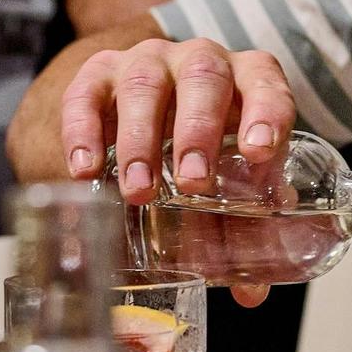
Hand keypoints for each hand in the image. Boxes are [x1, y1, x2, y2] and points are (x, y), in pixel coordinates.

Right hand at [61, 38, 296, 306]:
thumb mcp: (229, 174)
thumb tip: (251, 290)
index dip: (267, 114)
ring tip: (139, 190)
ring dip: (141, 139)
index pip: (267, 85)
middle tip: (193, 183)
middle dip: (198, 131)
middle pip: (205, 78)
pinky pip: (87, 91)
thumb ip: (242, 223)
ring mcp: (149, 61)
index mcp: (249, 80)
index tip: (259, 152)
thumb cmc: (204, 143)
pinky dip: (84, 130)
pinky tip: (85, 168)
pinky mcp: (98, 73)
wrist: (143, 102)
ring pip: (146, 83)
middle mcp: (201, 61)